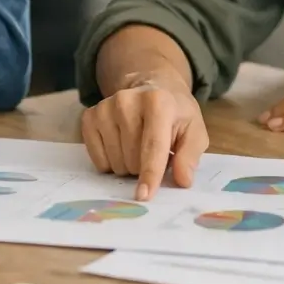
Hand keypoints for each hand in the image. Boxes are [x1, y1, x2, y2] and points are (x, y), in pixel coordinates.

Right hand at [81, 74, 208, 200]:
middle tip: (154, 153)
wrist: (153, 87)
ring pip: (115, 162)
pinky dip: (111, 162)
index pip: (153, 146)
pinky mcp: (90, 117)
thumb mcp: (194, 131)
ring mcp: (105, 108)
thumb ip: (190, 156)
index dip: (150, 173)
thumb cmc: (176, 115)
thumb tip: (182, 180)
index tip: (144, 195)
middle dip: (144, 167)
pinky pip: (98, 159)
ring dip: (128, 165)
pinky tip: (121, 146)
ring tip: (138, 147)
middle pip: (132, 159)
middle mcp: (127, 101)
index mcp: (158, 102)